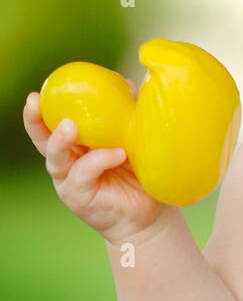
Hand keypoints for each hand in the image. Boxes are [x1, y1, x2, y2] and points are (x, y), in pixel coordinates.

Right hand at [23, 79, 164, 244]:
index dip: (40, 110)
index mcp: (76, 147)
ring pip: (55, 158)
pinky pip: (84, 173)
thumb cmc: (138, 176)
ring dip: (60, 140)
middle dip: (35, 120)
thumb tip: (129, 85)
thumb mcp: (131, 142)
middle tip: (35, 102)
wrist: (149, 214)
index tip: (37, 92)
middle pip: (42, 140)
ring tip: (70, 126)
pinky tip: (118, 153)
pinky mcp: (79, 197)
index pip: (51, 125)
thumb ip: (125, 117)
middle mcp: (67, 163)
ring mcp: (70, 181)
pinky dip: (100, 160)